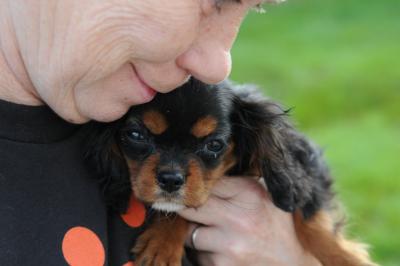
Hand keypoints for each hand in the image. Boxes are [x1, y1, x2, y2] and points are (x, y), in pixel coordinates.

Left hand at [178, 177, 320, 265]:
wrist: (291, 264)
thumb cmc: (275, 226)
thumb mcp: (266, 196)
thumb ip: (237, 183)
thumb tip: (202, 171)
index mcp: (249, 193)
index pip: (206, 183)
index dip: (197, 187)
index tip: (193, 189)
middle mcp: (238, 218)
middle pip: (189, 206)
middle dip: (187, 208)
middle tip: (193, 209)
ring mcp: (229, 245)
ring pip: (190, 233)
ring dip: (197, 233)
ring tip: (217, 234)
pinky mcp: (221, 265)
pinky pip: (198, 255)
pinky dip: (205, 253)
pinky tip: (224, 251)